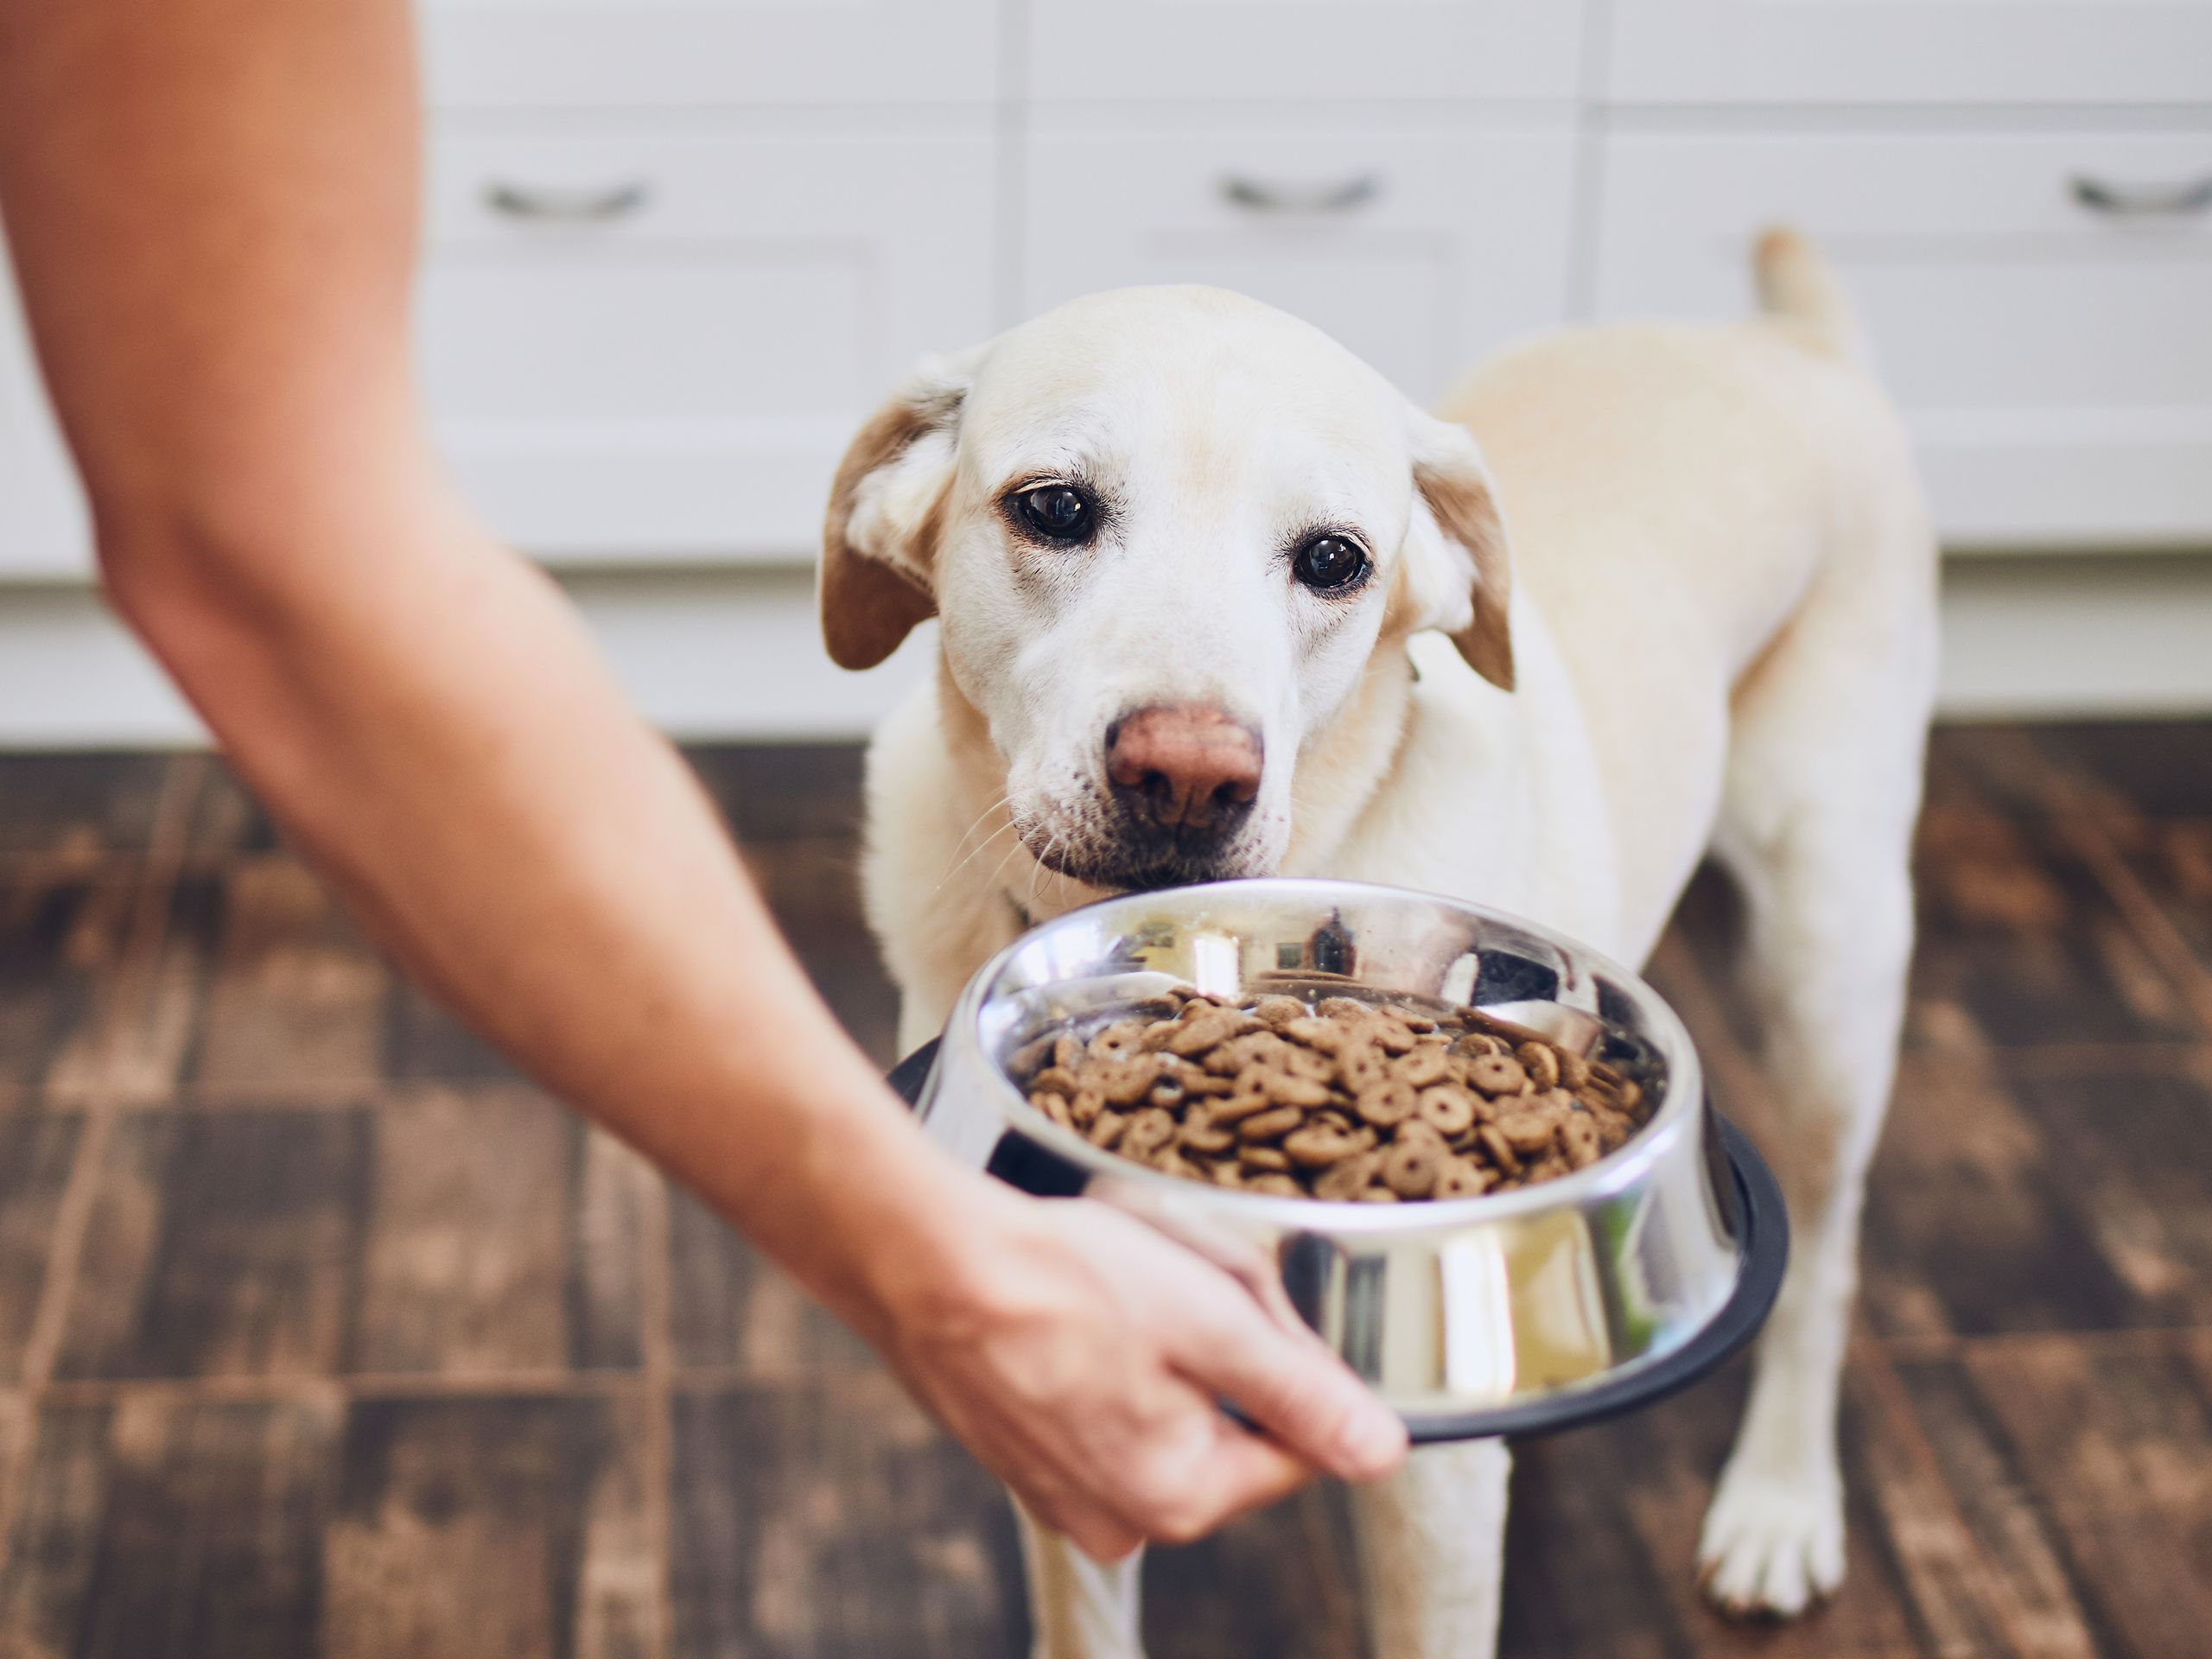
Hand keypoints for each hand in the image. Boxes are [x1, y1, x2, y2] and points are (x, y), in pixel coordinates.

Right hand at [870, 1181, 1407, 1560]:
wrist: (923, 1259)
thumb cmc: (1060, 1280)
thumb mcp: (1212, 1321)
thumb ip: (1304, 1394)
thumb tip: (1382, 1452)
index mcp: (1178, 1497)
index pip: (1295, 1446)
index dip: (1287, 1363)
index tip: (1245, 1305)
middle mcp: (1117, 1517)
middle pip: (1226, 1428)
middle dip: (1218, 1353)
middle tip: (1174, 1284)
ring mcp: (1059, 1491)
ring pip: (1163, 1412)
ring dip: (1160, 1350)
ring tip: (1116, 1289)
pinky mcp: (1019, 1453)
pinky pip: (1098, 1406)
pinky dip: (1101, 1356)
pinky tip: (1076, 1306)